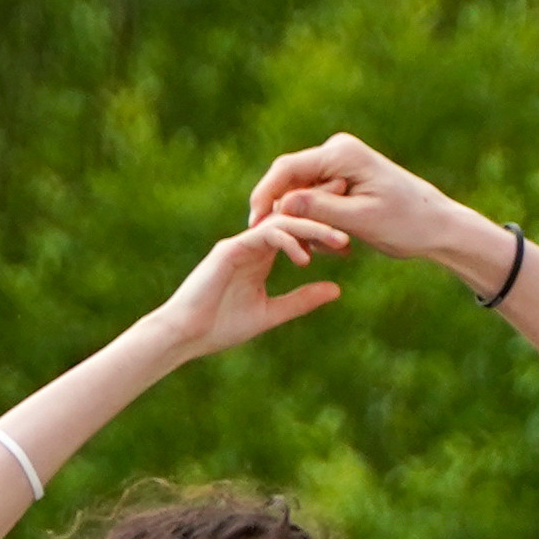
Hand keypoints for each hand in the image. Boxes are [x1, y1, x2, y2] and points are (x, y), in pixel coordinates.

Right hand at [149, 216, 351, 364]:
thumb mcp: (271, 313)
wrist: (185, 335)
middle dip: (322, 207)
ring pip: (282, 222)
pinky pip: (265, 237)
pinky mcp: (230, 250)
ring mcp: (240, 243)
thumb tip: (337, 289)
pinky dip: (288, 243)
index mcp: (262, 254)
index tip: (352, 230)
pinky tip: (307, 258)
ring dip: (314, 228)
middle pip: (291, 215)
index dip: (324, 226)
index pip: (297, 230)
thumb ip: (302, 300)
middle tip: (353, 202)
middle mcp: (252, 242)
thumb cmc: (221, 327)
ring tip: (341, 240)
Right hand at [247, 130, 504, 284]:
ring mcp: (341, 159)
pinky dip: (310, 214)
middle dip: (276, 205)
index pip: (287, 168)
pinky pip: (316, 191)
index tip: (252, 224)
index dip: (266, 195)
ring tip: (291, 245)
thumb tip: (283, 205)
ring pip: (301, 185)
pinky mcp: (346, 174)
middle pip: (290, 174)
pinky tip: (313, 241)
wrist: (438, 223)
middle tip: (259, 236)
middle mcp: (338, 148)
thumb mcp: (361, 221)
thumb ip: (321, 210)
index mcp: (341, 153)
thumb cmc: (406, 223)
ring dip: (293, 214)